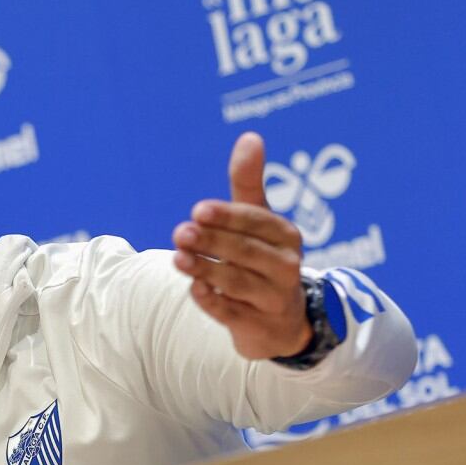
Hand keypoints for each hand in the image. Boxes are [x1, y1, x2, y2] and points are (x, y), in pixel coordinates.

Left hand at [171, 131, 311, 360]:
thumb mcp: (259, 222)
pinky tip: (194, 289)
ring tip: (178, 259)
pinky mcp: (260, 328)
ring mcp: (275, 300)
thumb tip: (250, 136)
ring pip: (239, 283)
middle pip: (248, 252)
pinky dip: (214, 302)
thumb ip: (249, 183)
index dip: (229, 216)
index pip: (258, 222)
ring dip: (207, 269)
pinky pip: (234, 314)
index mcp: (286, 237)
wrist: (280, 322)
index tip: (199, 209)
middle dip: (213, 241)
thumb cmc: (263, 260)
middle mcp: (287, 268)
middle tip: (180, 233)